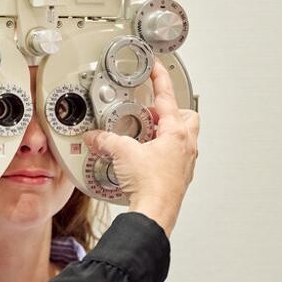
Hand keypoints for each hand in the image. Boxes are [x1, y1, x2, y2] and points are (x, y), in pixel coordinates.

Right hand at [83, 60, 198, 235]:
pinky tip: (145, 159)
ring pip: (182, 138)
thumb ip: (106, 140)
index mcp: (176, 133)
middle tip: (151, 113)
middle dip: (169, 112)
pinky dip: (161, 153)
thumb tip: (95, 137)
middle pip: (186, 117)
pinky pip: (174, 158)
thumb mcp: (122, 153)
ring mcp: (185, 164)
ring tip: (145, 136)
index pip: (168, 97)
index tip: (157, 68)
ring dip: (165, 133)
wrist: (154, 214)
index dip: (160, 79)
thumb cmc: (151, 186)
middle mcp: (186, 147)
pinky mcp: (178, 178)